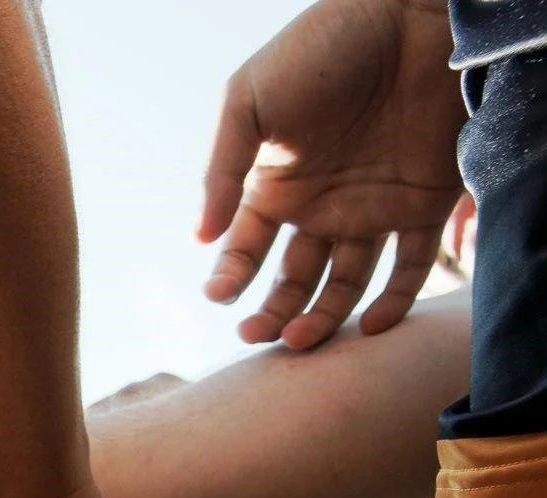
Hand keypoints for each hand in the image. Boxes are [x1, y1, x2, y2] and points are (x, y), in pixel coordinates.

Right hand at [199, 0, 464, 348]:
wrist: (410, 16)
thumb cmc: (322, 50)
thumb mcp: (250, 100)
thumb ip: (222, 169)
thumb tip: (200, 239)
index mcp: (277, 186)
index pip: (247, 249)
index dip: (231, 277)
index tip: (220, 296)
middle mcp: (321, 207)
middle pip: (293, 279)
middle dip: (273, 313)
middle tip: (258, 334)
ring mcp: (371, 209)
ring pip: (344, 285)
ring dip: (322, 319)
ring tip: (301, 339)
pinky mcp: (422, 205)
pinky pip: (410, 268)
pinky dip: (395, 303)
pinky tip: (371, 326)